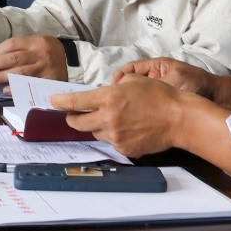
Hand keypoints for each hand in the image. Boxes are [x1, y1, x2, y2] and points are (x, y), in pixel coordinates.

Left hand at [0, 35, 66, 85]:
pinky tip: (5, 90)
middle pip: (14, 58)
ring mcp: (46, 69)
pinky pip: (30, 85)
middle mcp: (42, 54)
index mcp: (36, 41)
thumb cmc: (47, 52)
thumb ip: (17, 48)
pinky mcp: (50, 82)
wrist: (71, 59)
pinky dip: (17, 88)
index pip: (13, 44)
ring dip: (2, 77)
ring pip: (21, 72)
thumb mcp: (35, 43)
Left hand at [49, 76, 186, 157]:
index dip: (60, 102)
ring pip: (95, 133)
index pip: (75, 102)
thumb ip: (115, 87)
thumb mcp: (134, 81)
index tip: (52, 102)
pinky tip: (129, 129)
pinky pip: (112, 142)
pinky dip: (115, 136)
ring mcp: (115, 136)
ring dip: (97, 127)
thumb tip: (104, 93)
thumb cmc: (159, 95)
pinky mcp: (124, 149)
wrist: (178, 118)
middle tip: (74, 115)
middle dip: (72, 119)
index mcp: (108, 98)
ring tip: (114, 119)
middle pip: (77, 123)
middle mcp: (108, 118)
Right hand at [114, 57, 230, 111]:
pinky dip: (137, 112)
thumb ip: (153, 85)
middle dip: (121, 92)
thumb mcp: (174, 80)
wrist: (217, 97)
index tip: (113, 88)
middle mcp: (155, 78)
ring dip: (128, 103)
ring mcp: (157, 91)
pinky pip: (144, 108)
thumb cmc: (197, 83)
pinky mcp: (161, 105)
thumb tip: (130, 90)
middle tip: (114, 102)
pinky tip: (134, 119)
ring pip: (135, 97)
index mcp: (156, 67)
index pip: (130, 69)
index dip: (120, 78)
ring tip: (122, 112)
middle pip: (130, 84)